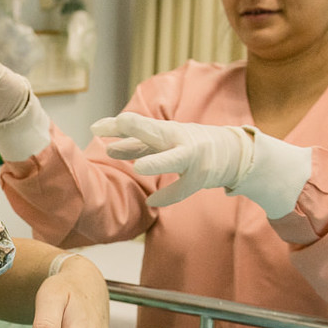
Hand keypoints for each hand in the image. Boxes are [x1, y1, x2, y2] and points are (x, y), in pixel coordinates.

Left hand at [92, 112, 311, 216]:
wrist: (233, 152)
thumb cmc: (189, 144)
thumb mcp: (163, 141)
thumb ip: (137, 145)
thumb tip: (107, 148)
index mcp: (166, 129)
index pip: (139, 125)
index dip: (117, 126)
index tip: (95, 127)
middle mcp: (179, 138)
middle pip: (156, 132)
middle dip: (137, 129)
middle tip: (117, 125)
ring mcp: (193, 156)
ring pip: (175, 158)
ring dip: (159, 162)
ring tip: (139, 168)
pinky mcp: (203, 176)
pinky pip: (185, 187)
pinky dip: (169, 195)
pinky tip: (152, 202)